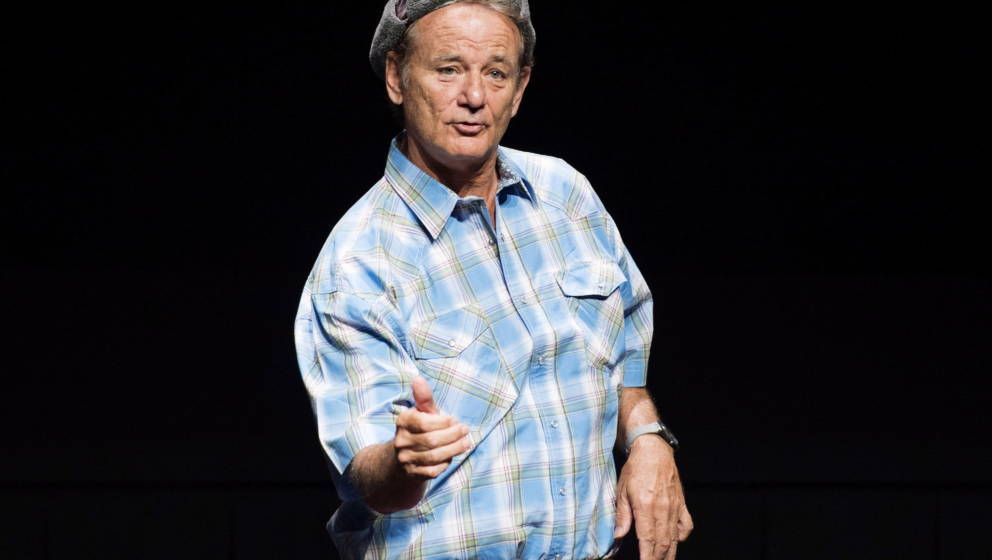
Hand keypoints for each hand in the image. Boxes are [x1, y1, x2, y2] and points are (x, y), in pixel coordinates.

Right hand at [393, 376, 471, 478]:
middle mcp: (401, 441)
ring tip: (466, 443)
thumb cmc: (419, 429)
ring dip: (454, 449)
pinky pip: (433, 471)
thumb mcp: (422, 412)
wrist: (403, 457)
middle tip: (465, 431)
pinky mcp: (412, 474)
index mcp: (403, 421)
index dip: (443, 422)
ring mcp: (405, 459)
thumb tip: (418, 378)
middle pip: (431, 440)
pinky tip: (452, 456)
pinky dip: (445, 463)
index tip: (455, 420)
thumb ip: (424, 398)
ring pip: (433, 457)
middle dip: (453, 436)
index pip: (424, 422)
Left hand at [614, 436, 692, 559]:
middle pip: (662, 543)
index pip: (647, 540)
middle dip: (657, 558)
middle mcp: (663, 509)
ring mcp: (675, 508)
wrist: (654, 450)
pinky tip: (675, 542)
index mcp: (645, 506)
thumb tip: (618, 536)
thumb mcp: (622, 491)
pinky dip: (681, 537)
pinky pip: (686, 526)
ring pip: (674, 538)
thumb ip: (621, 515)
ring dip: (669, 553)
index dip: (647, 556)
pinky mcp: (682, 504)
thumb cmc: (636, 469)